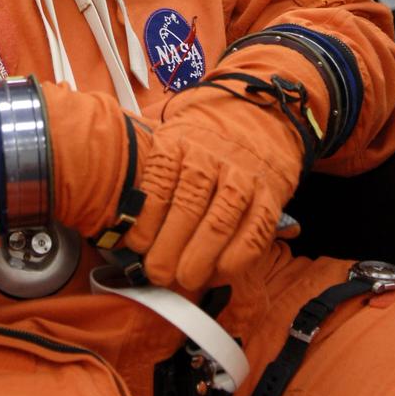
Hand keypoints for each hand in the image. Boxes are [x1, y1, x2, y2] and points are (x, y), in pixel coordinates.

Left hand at [128, 81, 305, 289]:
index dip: (147, 218)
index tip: (136, 245)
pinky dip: (238, 256)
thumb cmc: (202, 142)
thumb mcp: (172, 142)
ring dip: (201, 255)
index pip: (160, 180)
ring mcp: (242, 174)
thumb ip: (153, 178)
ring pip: (221, 218)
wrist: (257, 116)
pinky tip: (220, 271)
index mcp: (179, 142)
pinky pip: (255, 229)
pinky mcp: (269, 193)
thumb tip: (124, 228)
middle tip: (158, 272)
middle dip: (171, 244)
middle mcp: (211, 156)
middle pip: (189, 203)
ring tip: (185, 278)